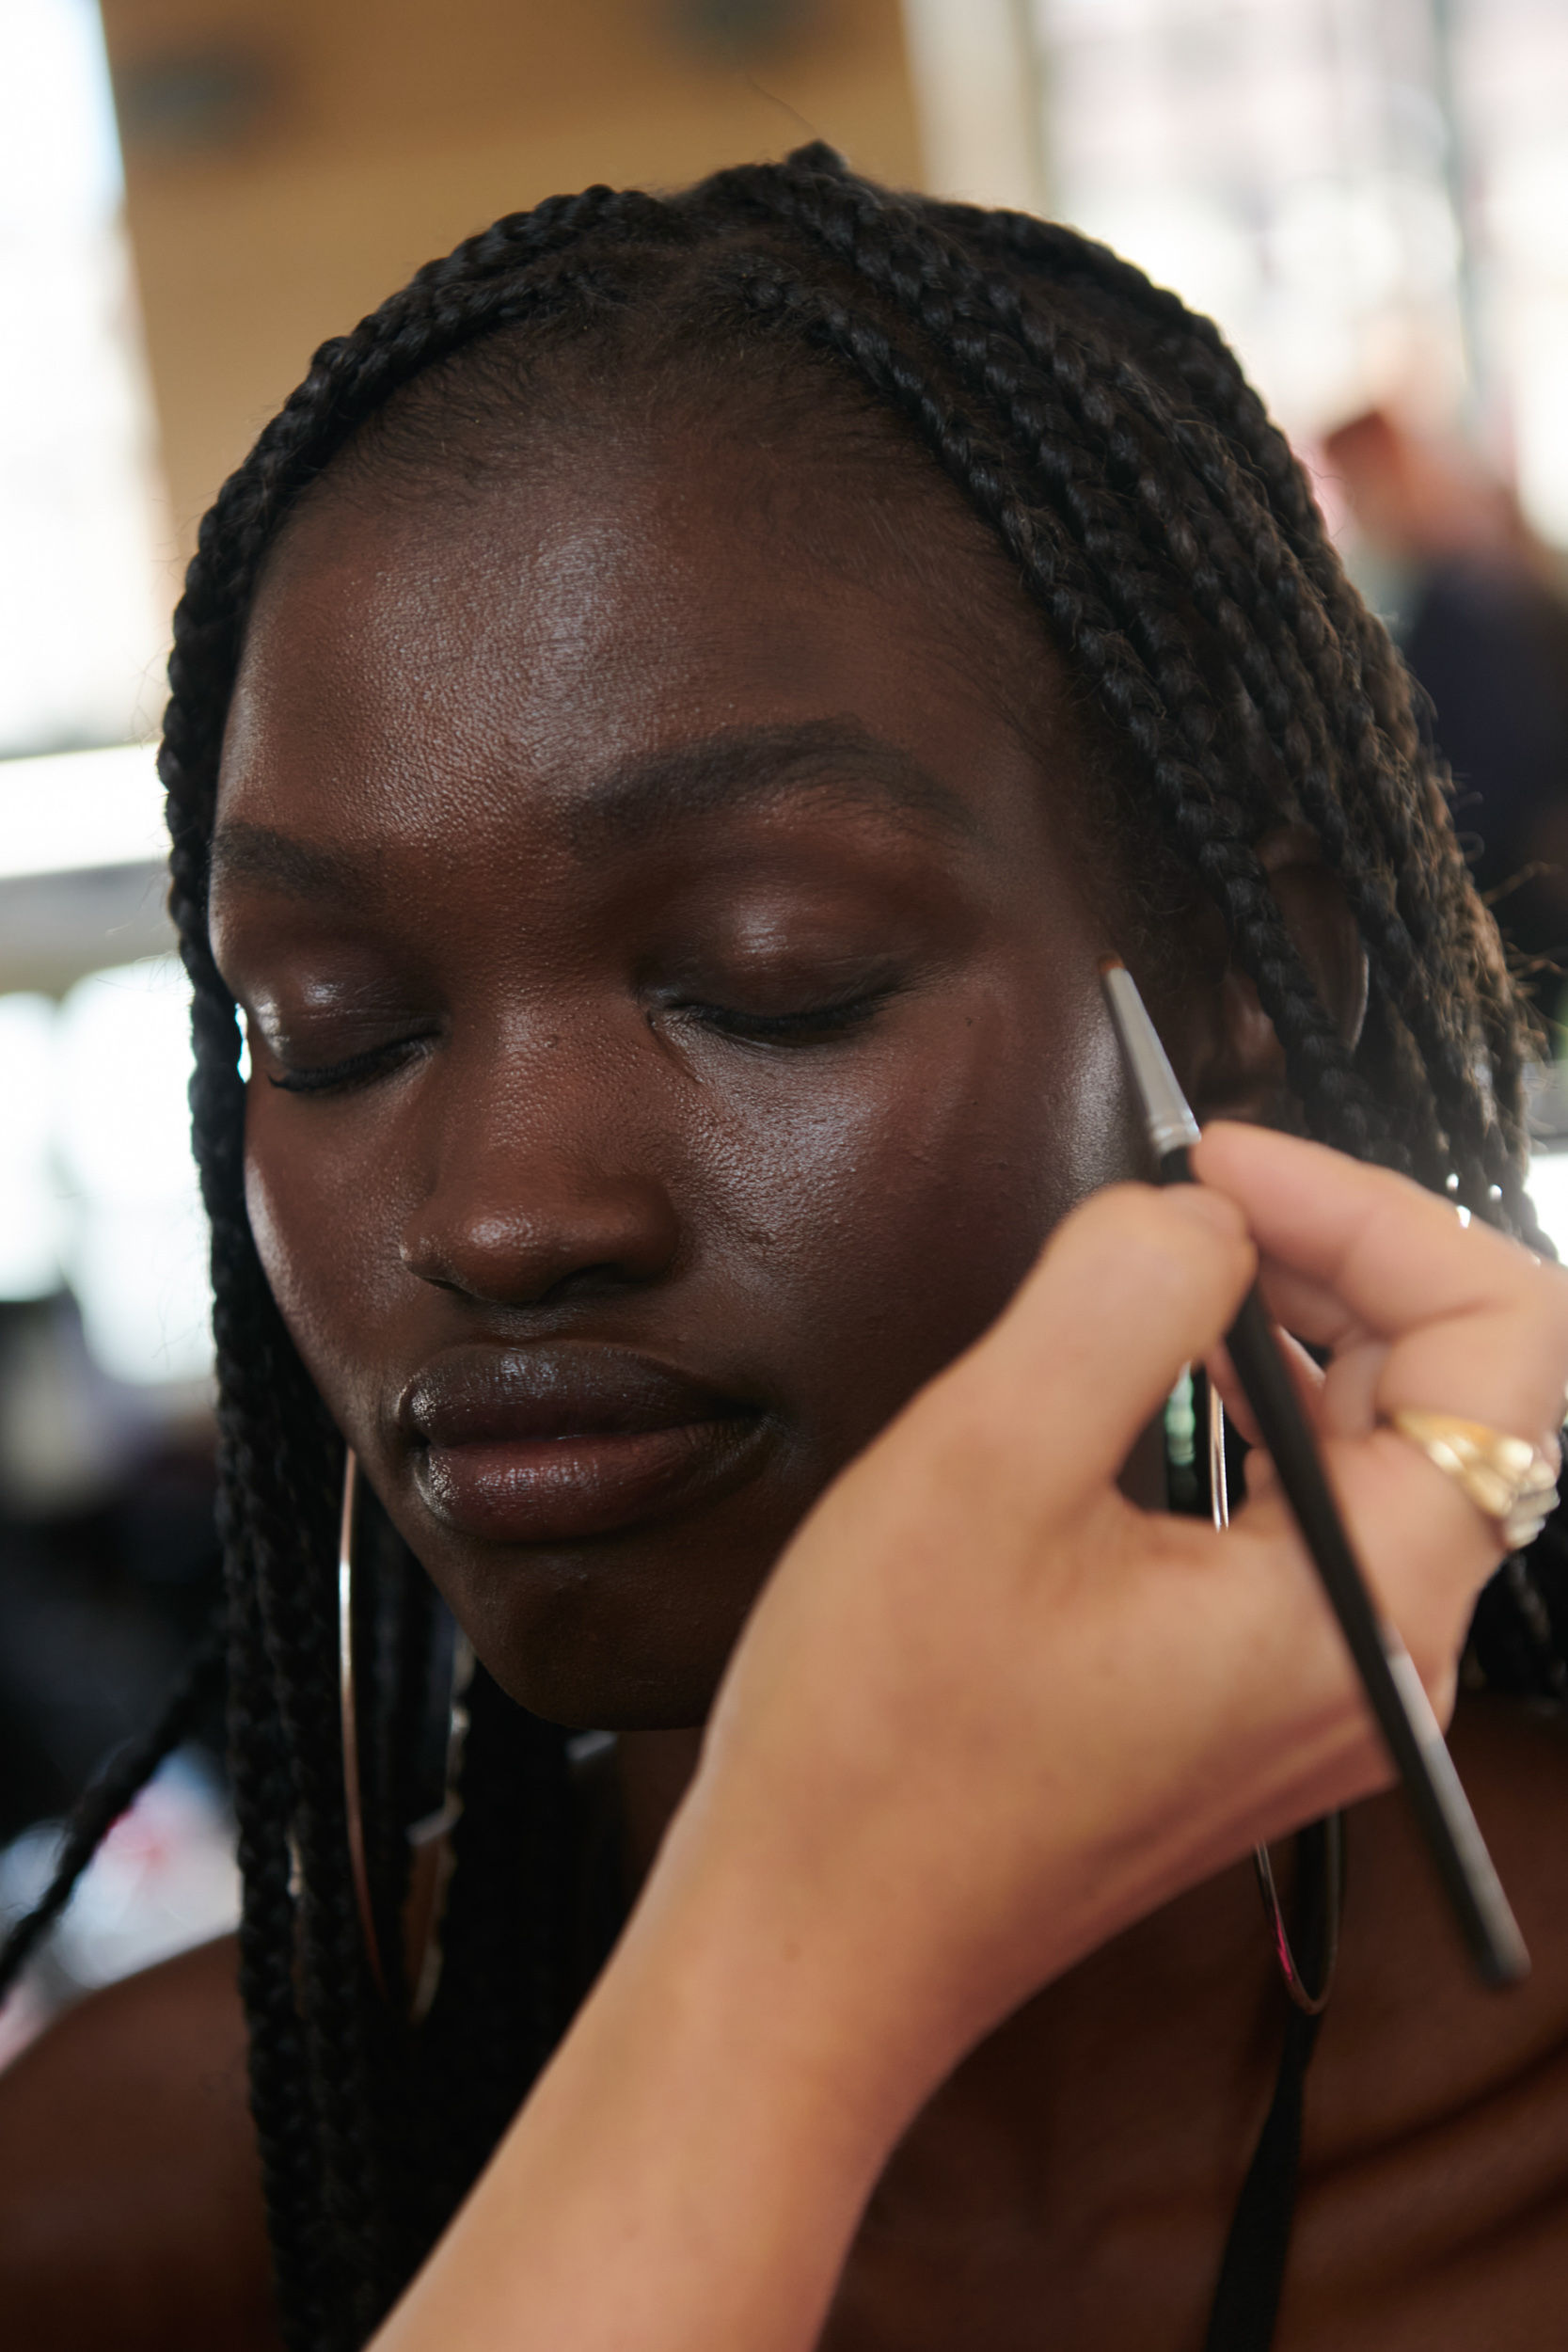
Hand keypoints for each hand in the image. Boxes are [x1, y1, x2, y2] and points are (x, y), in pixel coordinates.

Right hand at [376, 1123, 1567, 2351]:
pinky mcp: (1254, 1707)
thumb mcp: (990, 1461)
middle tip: (1191, 1197)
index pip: (1503, 1346)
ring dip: (1294, 1335)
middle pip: (1456, 1396)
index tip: (1225, 1162)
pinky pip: (1306, 1524)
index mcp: (1365, 1612)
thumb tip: (1202, 1217)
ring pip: (1379, 1455)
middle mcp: (1386, 1666)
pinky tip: (1153, 1393)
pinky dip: (1253, 1425)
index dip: (1376, 1212)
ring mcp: (1327, 1698)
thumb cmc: (886, 1743)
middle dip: (1337, 1259)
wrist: (818, 1944)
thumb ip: (1127, 1294)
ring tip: (1166, 1278)